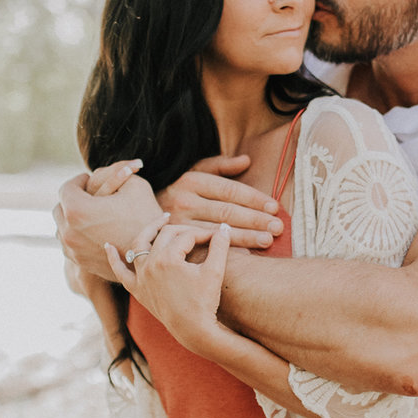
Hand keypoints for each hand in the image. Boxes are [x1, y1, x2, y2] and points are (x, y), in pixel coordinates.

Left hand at [54, 167, 159, 278]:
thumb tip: (95, 173)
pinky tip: (95, 230)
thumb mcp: (134, 184)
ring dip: (73, 218)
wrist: (154, 256)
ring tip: (92, 213)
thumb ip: (111, 172)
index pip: (66, 188)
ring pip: (63, 227)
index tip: (88, 179)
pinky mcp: (80, 262)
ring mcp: (72, 250)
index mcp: (77, 210)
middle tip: (90, 196)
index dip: (78, 181)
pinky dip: (78, 234)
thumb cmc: (147, 217)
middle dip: (73, 200)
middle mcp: (69, 232)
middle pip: (60, 208)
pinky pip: (70, 243)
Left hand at [106, 215, 231, 357]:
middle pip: (165, 235)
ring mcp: (141, 277)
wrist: (193, 331)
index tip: (217, 237)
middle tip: (199, 233)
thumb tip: (226, 228)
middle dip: (184, 231)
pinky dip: (114, 258)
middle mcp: (150, 264)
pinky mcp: (137, 289)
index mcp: (168, 258)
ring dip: (149, 230)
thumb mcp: (215, 271)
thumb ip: (220, 246)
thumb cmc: (205, 302)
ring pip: (140, 245)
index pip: (187, 236)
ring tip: (162, 220)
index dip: (204, 234)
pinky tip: (108, 246)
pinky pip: (120, 272)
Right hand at [157, 154, 283, 249]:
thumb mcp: (193, 172)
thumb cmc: (177, 191)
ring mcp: (179, 224)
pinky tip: (245, 256)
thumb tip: (246, 161)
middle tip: (277, 227)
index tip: (273, 207)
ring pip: (218, 232)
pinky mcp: (176, 243)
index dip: (253, 199)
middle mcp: (184, 201)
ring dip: (245, 237)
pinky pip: (206, 247)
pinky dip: (227, 251)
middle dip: (254, 220)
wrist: (140, 214)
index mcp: (191, 181)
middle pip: (226, 211)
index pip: (229, 190)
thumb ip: (220, 165)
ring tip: (267, 241)